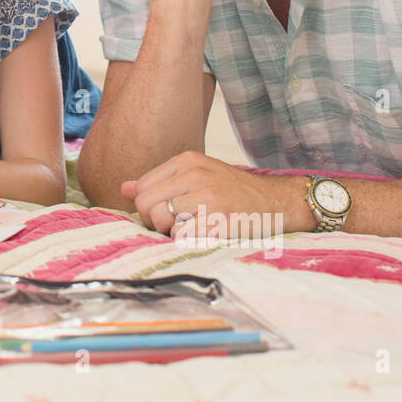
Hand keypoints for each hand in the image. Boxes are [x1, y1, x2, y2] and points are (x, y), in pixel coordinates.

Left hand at [119, 150, 293, 238]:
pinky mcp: (218, 220)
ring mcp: (207, 196)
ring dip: (168, 231)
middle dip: (152, 220)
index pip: (142, 186)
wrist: (276, 201)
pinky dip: (183, 240)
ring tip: (187, 229)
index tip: (162, 213)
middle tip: (171, 225)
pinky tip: (199, 235)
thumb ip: (161, 180)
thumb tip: (125, 189)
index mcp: (187, 160)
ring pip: (160, 219)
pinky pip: (179, 235)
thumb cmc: (233, 191)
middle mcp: (195, 174)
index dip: (146, 205)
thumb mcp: (198, 174)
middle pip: (145, 203)